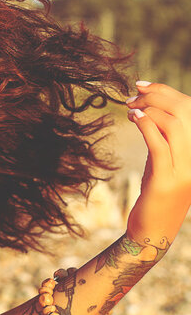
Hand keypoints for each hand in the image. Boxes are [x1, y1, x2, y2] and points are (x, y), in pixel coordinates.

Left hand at [125, 81, 190, 250]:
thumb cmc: (157, 192)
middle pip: (185, 113)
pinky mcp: (167, 180)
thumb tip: (148, 105)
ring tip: (130, 107)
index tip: (143, 84)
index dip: (168, 92)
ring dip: (149, 108)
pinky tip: (133, 117)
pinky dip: (145, 124)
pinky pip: (159, 144)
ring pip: (174, 125)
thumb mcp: (164, 158)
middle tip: (132, 95)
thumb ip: (163, 135)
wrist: (153, 229)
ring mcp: (186, 170)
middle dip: (157, 96)